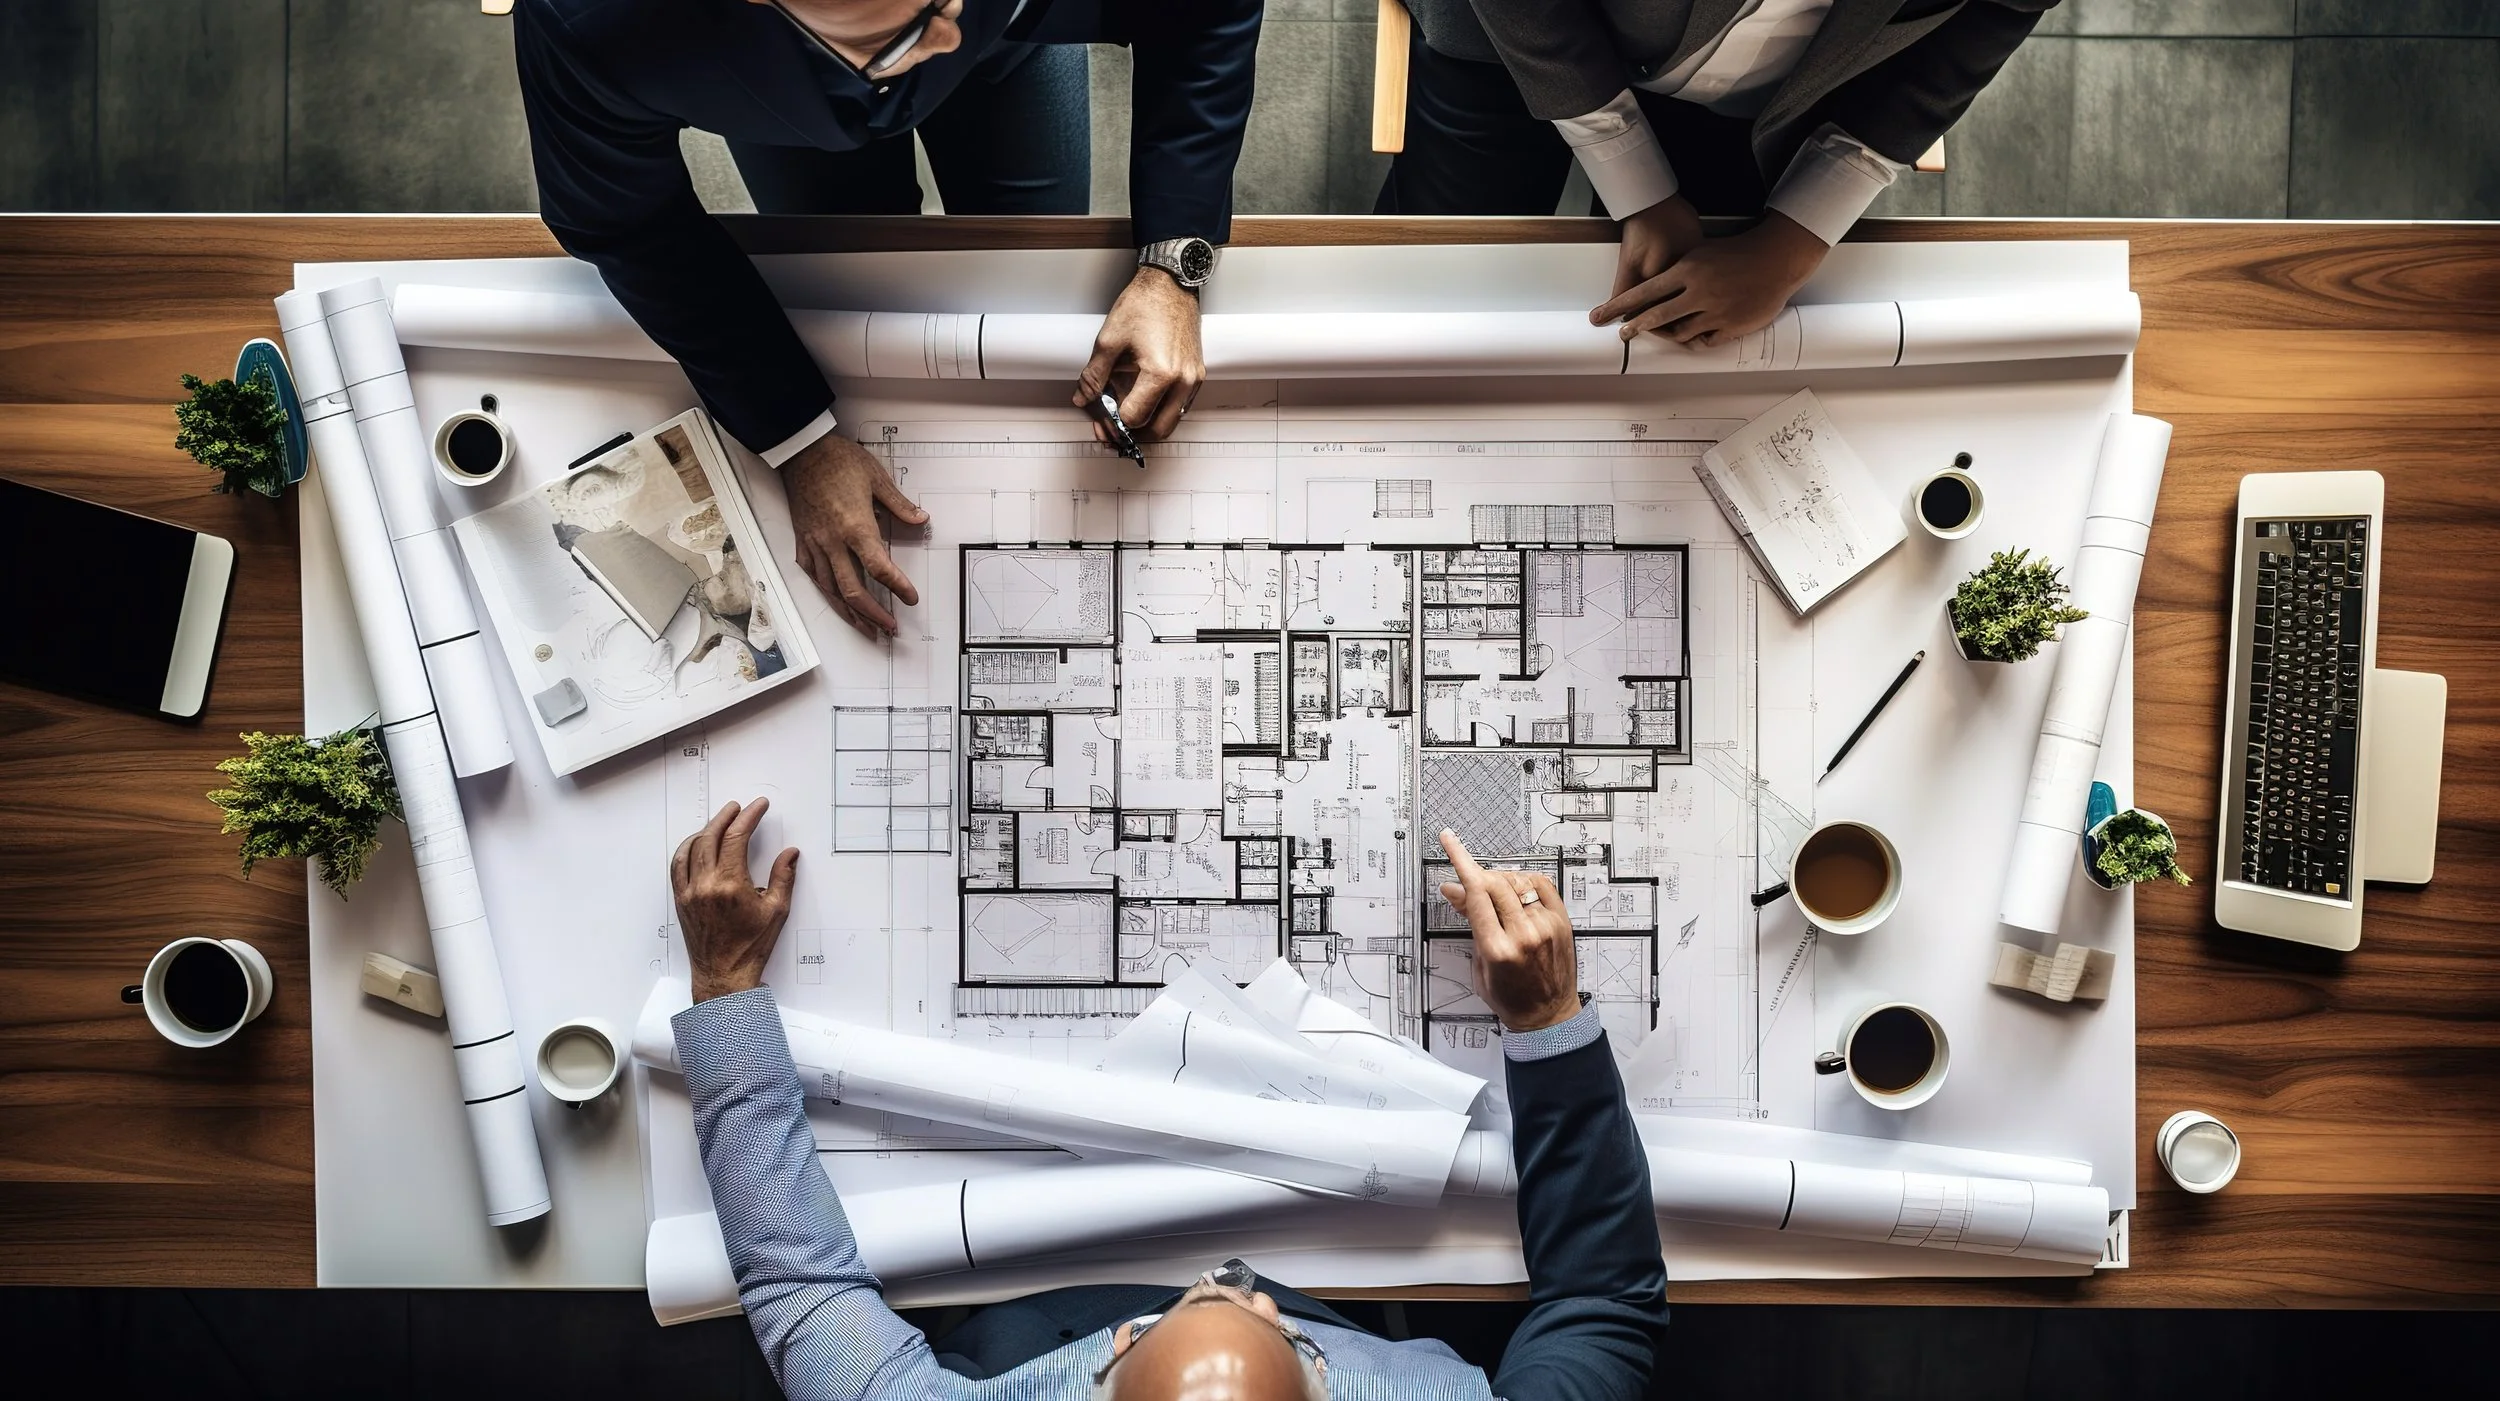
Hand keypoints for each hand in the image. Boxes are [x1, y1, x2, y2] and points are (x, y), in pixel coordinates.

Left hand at [672, 798, 798, 1003]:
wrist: (724, 976)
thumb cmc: (750, 947)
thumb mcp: (776, 911)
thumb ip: (783, 877)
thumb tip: (789, 854)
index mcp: (730, 885)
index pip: (737, 837)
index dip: (749, 817)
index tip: (758, 807)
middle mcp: (705, 885)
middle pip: (712, 836)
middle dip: (727, 816)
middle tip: (739, 808)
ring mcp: (689, 892)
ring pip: (692, 848)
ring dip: (706, 829)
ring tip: (720, 821)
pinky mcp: (681, 900)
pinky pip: (678, 865)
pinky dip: (686, 849)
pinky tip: (696, 843)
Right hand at [782, 431, 928, 638]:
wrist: (802, 451)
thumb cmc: (837, 460)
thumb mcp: (876, 478)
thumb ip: (899, 505)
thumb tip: (920, 519)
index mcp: (855, 526)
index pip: (879, 568)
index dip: (897, 587)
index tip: (910, 598)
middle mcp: (833, 541)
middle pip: (853, 589)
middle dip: (873, 614)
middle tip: (889, 627)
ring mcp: (815, 542)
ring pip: (830, 588)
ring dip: (849, 612)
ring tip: (865, 626)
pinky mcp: (802, 539)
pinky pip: (812, 573)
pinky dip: (824, 590)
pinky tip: (834, 599)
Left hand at [1072, 265, 1203, 444]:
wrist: (1171, 283)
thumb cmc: (1145, 303)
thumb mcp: (1109, 340)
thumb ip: (1094, 375)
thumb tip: (1084, 397)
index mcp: (1160, 374)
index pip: (1134, 417)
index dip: (1112, 423)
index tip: (1100, 420)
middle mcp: (1182, 381)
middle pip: (1157, 430)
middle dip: (1132, 435)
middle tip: (1112, 431)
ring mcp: (1192, 379)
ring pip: (1171, 422)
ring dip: (1148, 426)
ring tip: (1125, 419)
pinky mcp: (1196, 374)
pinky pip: (1180, 407)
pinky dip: (1161, 412)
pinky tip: (1143, 402)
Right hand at [1436, 829, 1580, 1032]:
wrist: (1549, 1017)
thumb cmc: (1510, 998)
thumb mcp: (1480, 965)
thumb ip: (1471, 924)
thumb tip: (1454, 890)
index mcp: (1497, 949)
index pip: (1476, 893)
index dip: (1461, 862)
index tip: (1450, 841)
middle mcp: (1523, 934)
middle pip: (1495, 882)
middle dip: (1477, 871)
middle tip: (1467, 873)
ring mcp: (1546, 926)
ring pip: (1517, 881)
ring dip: (1500, 879)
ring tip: (1493, 893)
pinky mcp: (1562, 921)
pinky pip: (1541, 884)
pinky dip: (1525, 880)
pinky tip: (1516, 888)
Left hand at [1593, 209, 1829, 346]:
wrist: (1775, 259)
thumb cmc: (1737, 252)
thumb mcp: (1701, 254)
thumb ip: (1678, 271)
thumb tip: (1653, 285)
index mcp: (1688, 271)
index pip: (1644, 292)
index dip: (1620, 306)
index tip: (1602, 316)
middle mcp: (1699, 292)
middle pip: (1657, 317)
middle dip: (1636, 327)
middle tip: (1623, 333)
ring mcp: (1716, 311)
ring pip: (1680, 334)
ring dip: (1669, 335)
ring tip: (1664, 333)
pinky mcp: (1732, 326)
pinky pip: (1706, 342)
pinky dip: (1697, 341)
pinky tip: (1692, 337)